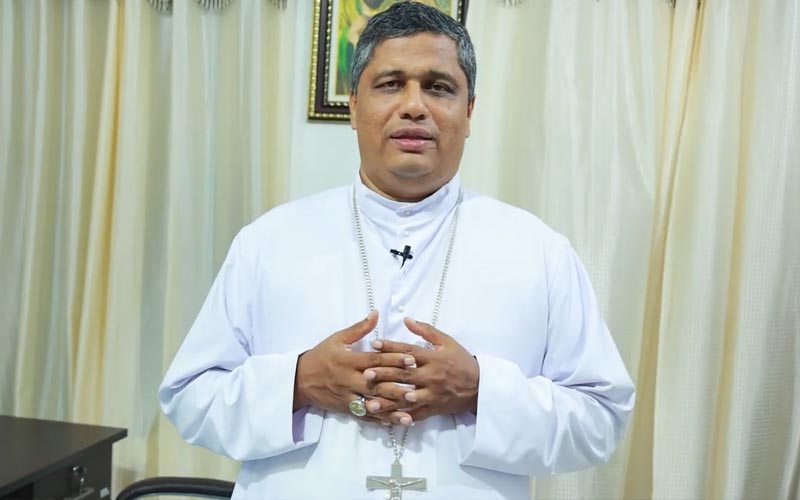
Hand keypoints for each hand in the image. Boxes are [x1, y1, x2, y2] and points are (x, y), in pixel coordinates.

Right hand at [294, 312, 416, 423]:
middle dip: (396, 388)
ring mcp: (347, 396)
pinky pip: (364, 416)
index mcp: (349, 361)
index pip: (375, 361)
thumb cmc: (321, 356)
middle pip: (376, 385)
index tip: (412, 360)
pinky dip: (379, 420)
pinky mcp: (345, 409)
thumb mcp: (337, 339)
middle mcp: (349, 380)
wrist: (299, 379)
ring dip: (391, 409)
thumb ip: (359, 329)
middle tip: (416, 390)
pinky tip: (394, 423)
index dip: (393, 360)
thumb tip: (376, 314)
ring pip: (372, 404)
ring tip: (409, 413)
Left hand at [364, 318, 479, 424]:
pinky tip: (385, 420)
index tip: (374, 344)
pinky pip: (414, 414)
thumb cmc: (462, 361)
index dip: (391, 347)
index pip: (408, 351)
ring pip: (406, 398)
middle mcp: (431, 377)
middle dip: (384, 375)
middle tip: (366, 374)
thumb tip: (407, 319)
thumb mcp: (447, 342)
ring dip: (387, 401)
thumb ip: (426, 331)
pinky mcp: (433, 409)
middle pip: (404, 375)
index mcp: (433, 358)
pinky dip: (400, 418)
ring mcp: (431, 395)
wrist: (480, 386)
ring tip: (370, 403)